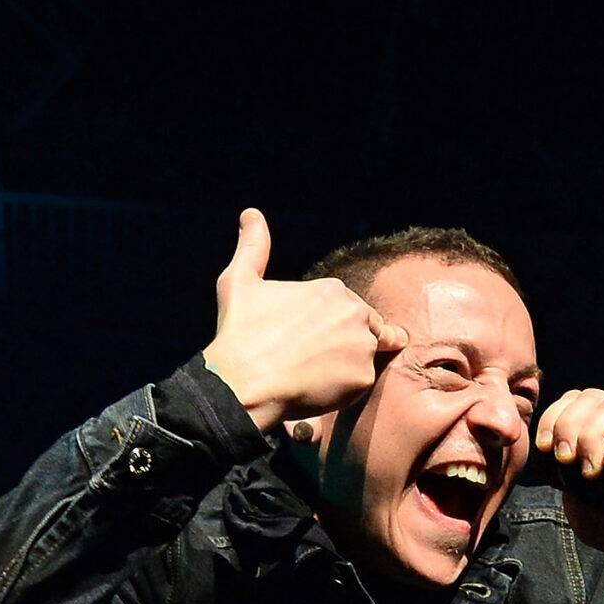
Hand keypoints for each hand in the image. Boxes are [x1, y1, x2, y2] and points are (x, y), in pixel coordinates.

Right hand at [201, 209, 405, 433]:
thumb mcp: (241, 282)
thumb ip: (253, 246)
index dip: (322, 327)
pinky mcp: (363, 377)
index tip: (300, 340)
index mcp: (332, 290)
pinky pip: (359, 384)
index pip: (342, 310)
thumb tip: (251, 214)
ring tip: (309, 376)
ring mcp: (362, 346)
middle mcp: (355, 313)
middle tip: (307, 361)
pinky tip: (315, 390)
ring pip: (361, 358)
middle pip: (361, 331)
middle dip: (341, 344)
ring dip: (343, 367)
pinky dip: (342, 389)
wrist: (242, 383)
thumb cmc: (240, 334)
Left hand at [537, 388, 603, 603]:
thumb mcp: (572, 491)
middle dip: (571, 426)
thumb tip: (550, 437)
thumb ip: (560, 463)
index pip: (574, 400)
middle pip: (591, 397)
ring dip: (594, 434)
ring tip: (592, 469)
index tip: (546, 447)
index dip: (555, 417)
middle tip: (567, 459)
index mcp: (601, 428)